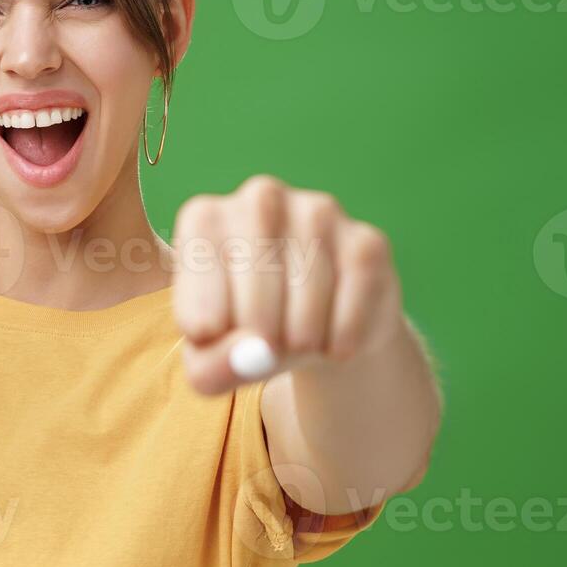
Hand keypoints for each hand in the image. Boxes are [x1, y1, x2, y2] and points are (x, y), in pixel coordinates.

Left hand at [173, 175, 402, 394]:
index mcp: (206, 218)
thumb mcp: (212, 363)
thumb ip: (212, 368)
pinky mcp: (366, 241)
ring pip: (310, 285)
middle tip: (266, 353)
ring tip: (299, 345)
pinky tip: (333, 343)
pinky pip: (355, 295)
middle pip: (256, 274)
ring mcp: (319, 212)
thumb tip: (254, 352)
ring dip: (303, 338)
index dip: (208, 322)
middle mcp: (261, 198)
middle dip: (260, 332)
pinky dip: (343, 335)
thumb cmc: (248, 337)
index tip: (213, 340)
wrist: (316, 331)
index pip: (199, 270)